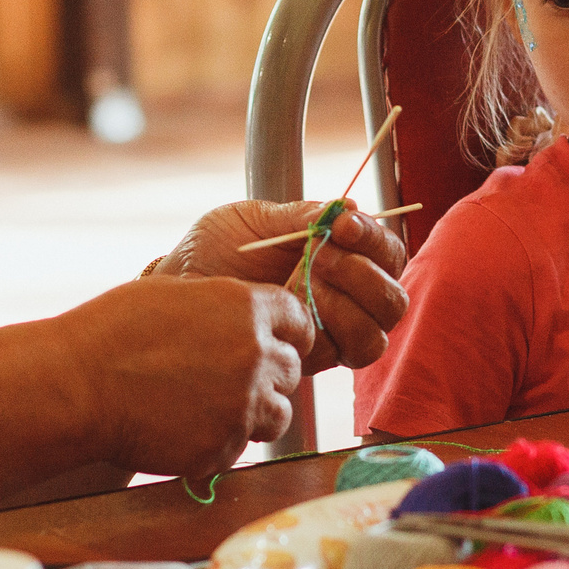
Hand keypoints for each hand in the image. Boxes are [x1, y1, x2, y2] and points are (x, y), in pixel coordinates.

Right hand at [56, 276, 314, 490]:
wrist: (78, 386)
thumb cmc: (113, 332)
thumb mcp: (176, 294)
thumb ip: (223, 306)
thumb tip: (246, 318)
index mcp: (247, 309)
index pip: (300, 321)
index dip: (288, 333)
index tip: (276, 343)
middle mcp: (256, 357)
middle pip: (291, 370)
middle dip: (268, 374)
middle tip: (227, 379)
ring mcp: (242, 406)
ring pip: (277, 415)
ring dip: (253, 412)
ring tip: (208, 407)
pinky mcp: (222, 448)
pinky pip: (237, 446)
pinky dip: (218, 441)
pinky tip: (181, 428)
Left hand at [152, 200, 408, 373]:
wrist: (176, 285)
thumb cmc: (215, 249)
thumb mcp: (257, 221)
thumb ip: (302, 216)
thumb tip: (350, 206)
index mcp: (343, 259)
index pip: (387, 255)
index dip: (375, 239)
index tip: (343, 225)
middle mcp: (346, 302)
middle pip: (392, 302)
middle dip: (363, 275)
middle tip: (320, 255)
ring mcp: (329, 336)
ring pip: (373, 336)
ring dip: (345, 305)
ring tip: (301, 280)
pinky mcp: (307, 361)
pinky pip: (337, 355)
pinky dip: (318, 329)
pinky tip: (286, 309)